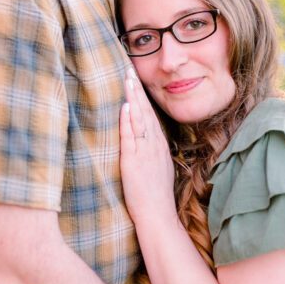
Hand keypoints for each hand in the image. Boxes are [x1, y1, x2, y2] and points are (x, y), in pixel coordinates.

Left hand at [120, 71, 176, 222]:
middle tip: (129, 69)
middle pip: (145, 111)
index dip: (142, 96)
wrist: (158, 214)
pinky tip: (125, 107)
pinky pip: (131, 137)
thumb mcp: (159, 168)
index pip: (150, 115)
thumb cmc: (156, 195)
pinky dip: (128, 121)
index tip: (135, 80)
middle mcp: (154, 145)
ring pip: (139, 119)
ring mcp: (145, 152)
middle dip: (137, 89)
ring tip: (127, 79)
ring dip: (132, 98)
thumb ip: (152, 152)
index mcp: (159, 145)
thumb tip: (146, 141)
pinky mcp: (134, 161)